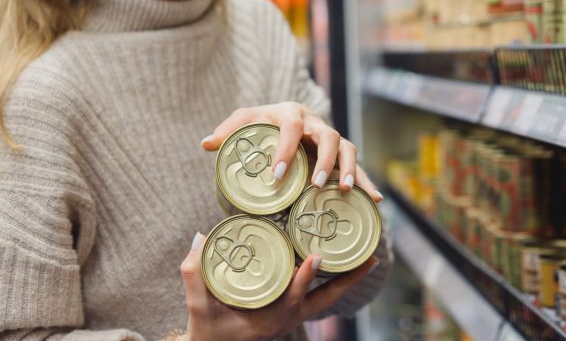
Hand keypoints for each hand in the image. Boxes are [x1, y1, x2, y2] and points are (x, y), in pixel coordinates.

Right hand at [181, 233, 377, 340]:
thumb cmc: (207, 332)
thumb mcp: (196, 307)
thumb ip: (195, 271)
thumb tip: (201, 236)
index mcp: (267, 321)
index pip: (292, 298)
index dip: (305, 278)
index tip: (316, 257)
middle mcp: (286, 320)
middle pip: (326, 301)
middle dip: (349, 280)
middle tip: (370, 258)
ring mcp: (291, 319)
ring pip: (327, 299)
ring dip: (347, 280)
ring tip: (366, 257)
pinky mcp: (290, 314)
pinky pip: (318, 298)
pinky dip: (332, 282)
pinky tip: (340, 263)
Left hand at [201, 102, 381, 201]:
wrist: (283, 117)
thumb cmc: (261, 121)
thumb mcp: (244, 121)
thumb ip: (227, 131)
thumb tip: (206, 144)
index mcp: (291, 113)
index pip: (291, 128)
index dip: (286, 149)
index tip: (277, 174)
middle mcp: (316, 123)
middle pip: (328, 135)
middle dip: (324, 161)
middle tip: (315, 185)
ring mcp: (330, 137)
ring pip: (347, 147)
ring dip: (348, 169)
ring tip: (343, 191)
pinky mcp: (340, 153)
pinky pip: (356, 165)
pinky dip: (366, 181)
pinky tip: (373, 199)